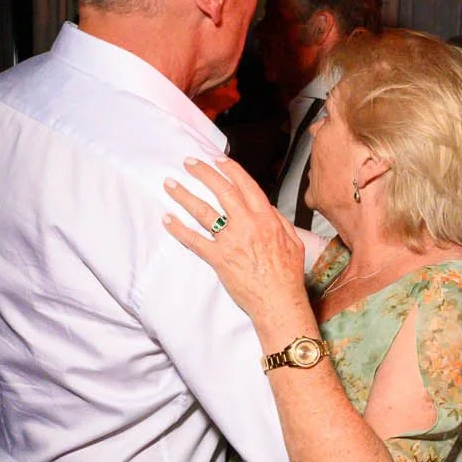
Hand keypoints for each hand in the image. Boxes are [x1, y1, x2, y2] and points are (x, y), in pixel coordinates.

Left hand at [164, 155, 310, 330]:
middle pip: (221, 191)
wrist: (279, 302)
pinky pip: (194, 240)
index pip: (245, 185)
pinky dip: (179, 229)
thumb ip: (279, 221)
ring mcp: (230, 241)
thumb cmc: (287, 276)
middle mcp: (247, 225)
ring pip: (203, 211)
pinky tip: (168, 220)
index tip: (218, 160)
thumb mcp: (293, 241)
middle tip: (189, 163)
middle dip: (203, 173)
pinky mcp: (218, 258)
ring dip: (184, 195)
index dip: (230, 170)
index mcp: (266, 218)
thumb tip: (268, 208)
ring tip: (170, 185)